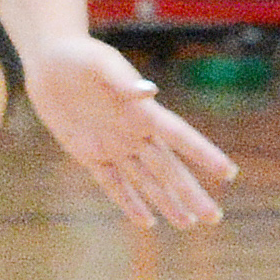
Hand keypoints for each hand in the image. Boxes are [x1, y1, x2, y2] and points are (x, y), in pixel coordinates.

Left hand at [20, 32, 237, 228]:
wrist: (50, 59)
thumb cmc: (79, 54)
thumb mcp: (100, 63)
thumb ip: (123, 79)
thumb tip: (150, 92)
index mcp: (142, 111)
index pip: (180, 136)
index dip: (204, 155)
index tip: (228, 173)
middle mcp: (134, 132)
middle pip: (168, 169)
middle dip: (191, 194)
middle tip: (214, 218)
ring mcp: (113, 146)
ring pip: (146, 182)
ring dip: (167, 203)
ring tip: (188, 224)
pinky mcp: (89, 154)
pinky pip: (113, 184)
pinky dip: (129, 203)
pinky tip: (147, 222)